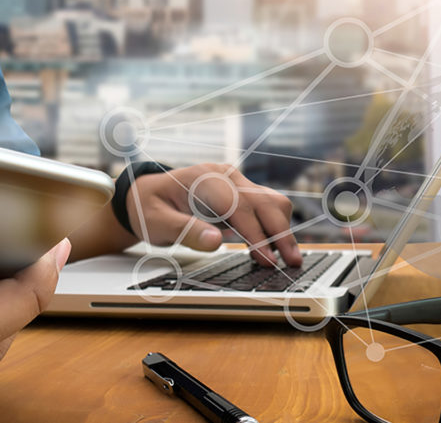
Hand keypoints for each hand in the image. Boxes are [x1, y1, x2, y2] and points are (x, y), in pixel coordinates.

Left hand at [126, 163, 301, 266]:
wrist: (147, 196)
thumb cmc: (150, 208)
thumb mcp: (157, 222)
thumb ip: (185, 231)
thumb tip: (216, 242)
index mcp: (205, 178)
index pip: (240, 206)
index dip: (256, 234)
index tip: (267, 260)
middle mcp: (226, 176)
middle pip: (264, 201)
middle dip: (281, 233)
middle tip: (292, 263)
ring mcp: (236, 183)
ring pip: (272, 202)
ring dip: (282, 230)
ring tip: (288, 259)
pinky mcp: (241, 194)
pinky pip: (266, 208)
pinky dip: (275, 227)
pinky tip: (274, 250)